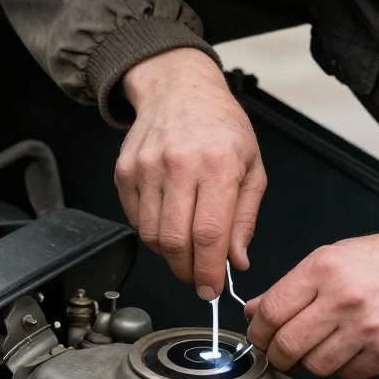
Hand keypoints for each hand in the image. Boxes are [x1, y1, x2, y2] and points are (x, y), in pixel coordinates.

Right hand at [116, 48, 266, 298]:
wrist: (179, 88)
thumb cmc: (222, 126)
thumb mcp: (252, 166)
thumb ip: (245, 218)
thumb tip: (236, 261)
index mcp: (218, 164)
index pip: (210, 233)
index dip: (209, 270)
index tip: (212, 289)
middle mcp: (179, 164)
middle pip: (176, 241)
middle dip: (188, 271)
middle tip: (198, 279)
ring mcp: (147, 167)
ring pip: (152, 235)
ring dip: (170, 256)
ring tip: (187, 252)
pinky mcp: (125, 171)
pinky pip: (135, 219)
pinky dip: (152, 234)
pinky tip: (169, 225)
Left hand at [244, 226, 378, 378]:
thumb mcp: (332, 257)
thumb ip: (291, 286)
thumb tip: (255, 311)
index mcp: (324, 269)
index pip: (271, 312)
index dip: (258, 331)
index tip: (260, 336)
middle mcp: (344, 299)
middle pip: (288, 346)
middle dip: (277, 355)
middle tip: (281, 352)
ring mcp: (367, 329)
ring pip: (316, 366)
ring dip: (311, 362)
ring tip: (322, 345)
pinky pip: (349, 375)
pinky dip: (344, 367)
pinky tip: (351, 347)